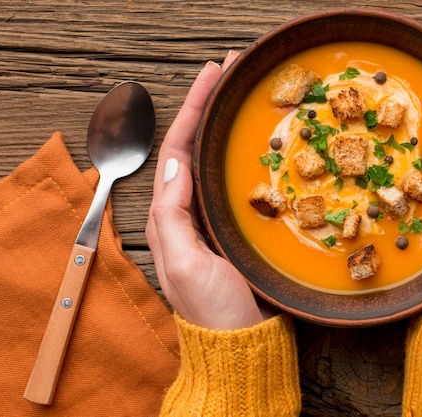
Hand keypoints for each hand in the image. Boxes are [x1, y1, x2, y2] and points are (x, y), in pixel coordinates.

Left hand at [146, 52, 266, 330]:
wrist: (240, 345)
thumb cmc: (214, 309)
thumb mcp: (186, 264)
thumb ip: (173, 215)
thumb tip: (175, 160)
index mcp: (169, 217)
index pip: (176, 150)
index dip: (192, 109)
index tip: (213, 76)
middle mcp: (185, 213)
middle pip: (191, 148)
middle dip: (206, 108)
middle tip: (229, 75)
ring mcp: (209, 221)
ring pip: (211, 162)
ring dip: (221, 127)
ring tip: (239, 98)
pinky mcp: (231, 230)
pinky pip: (229, 182)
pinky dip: (236, 156)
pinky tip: (251, 145)